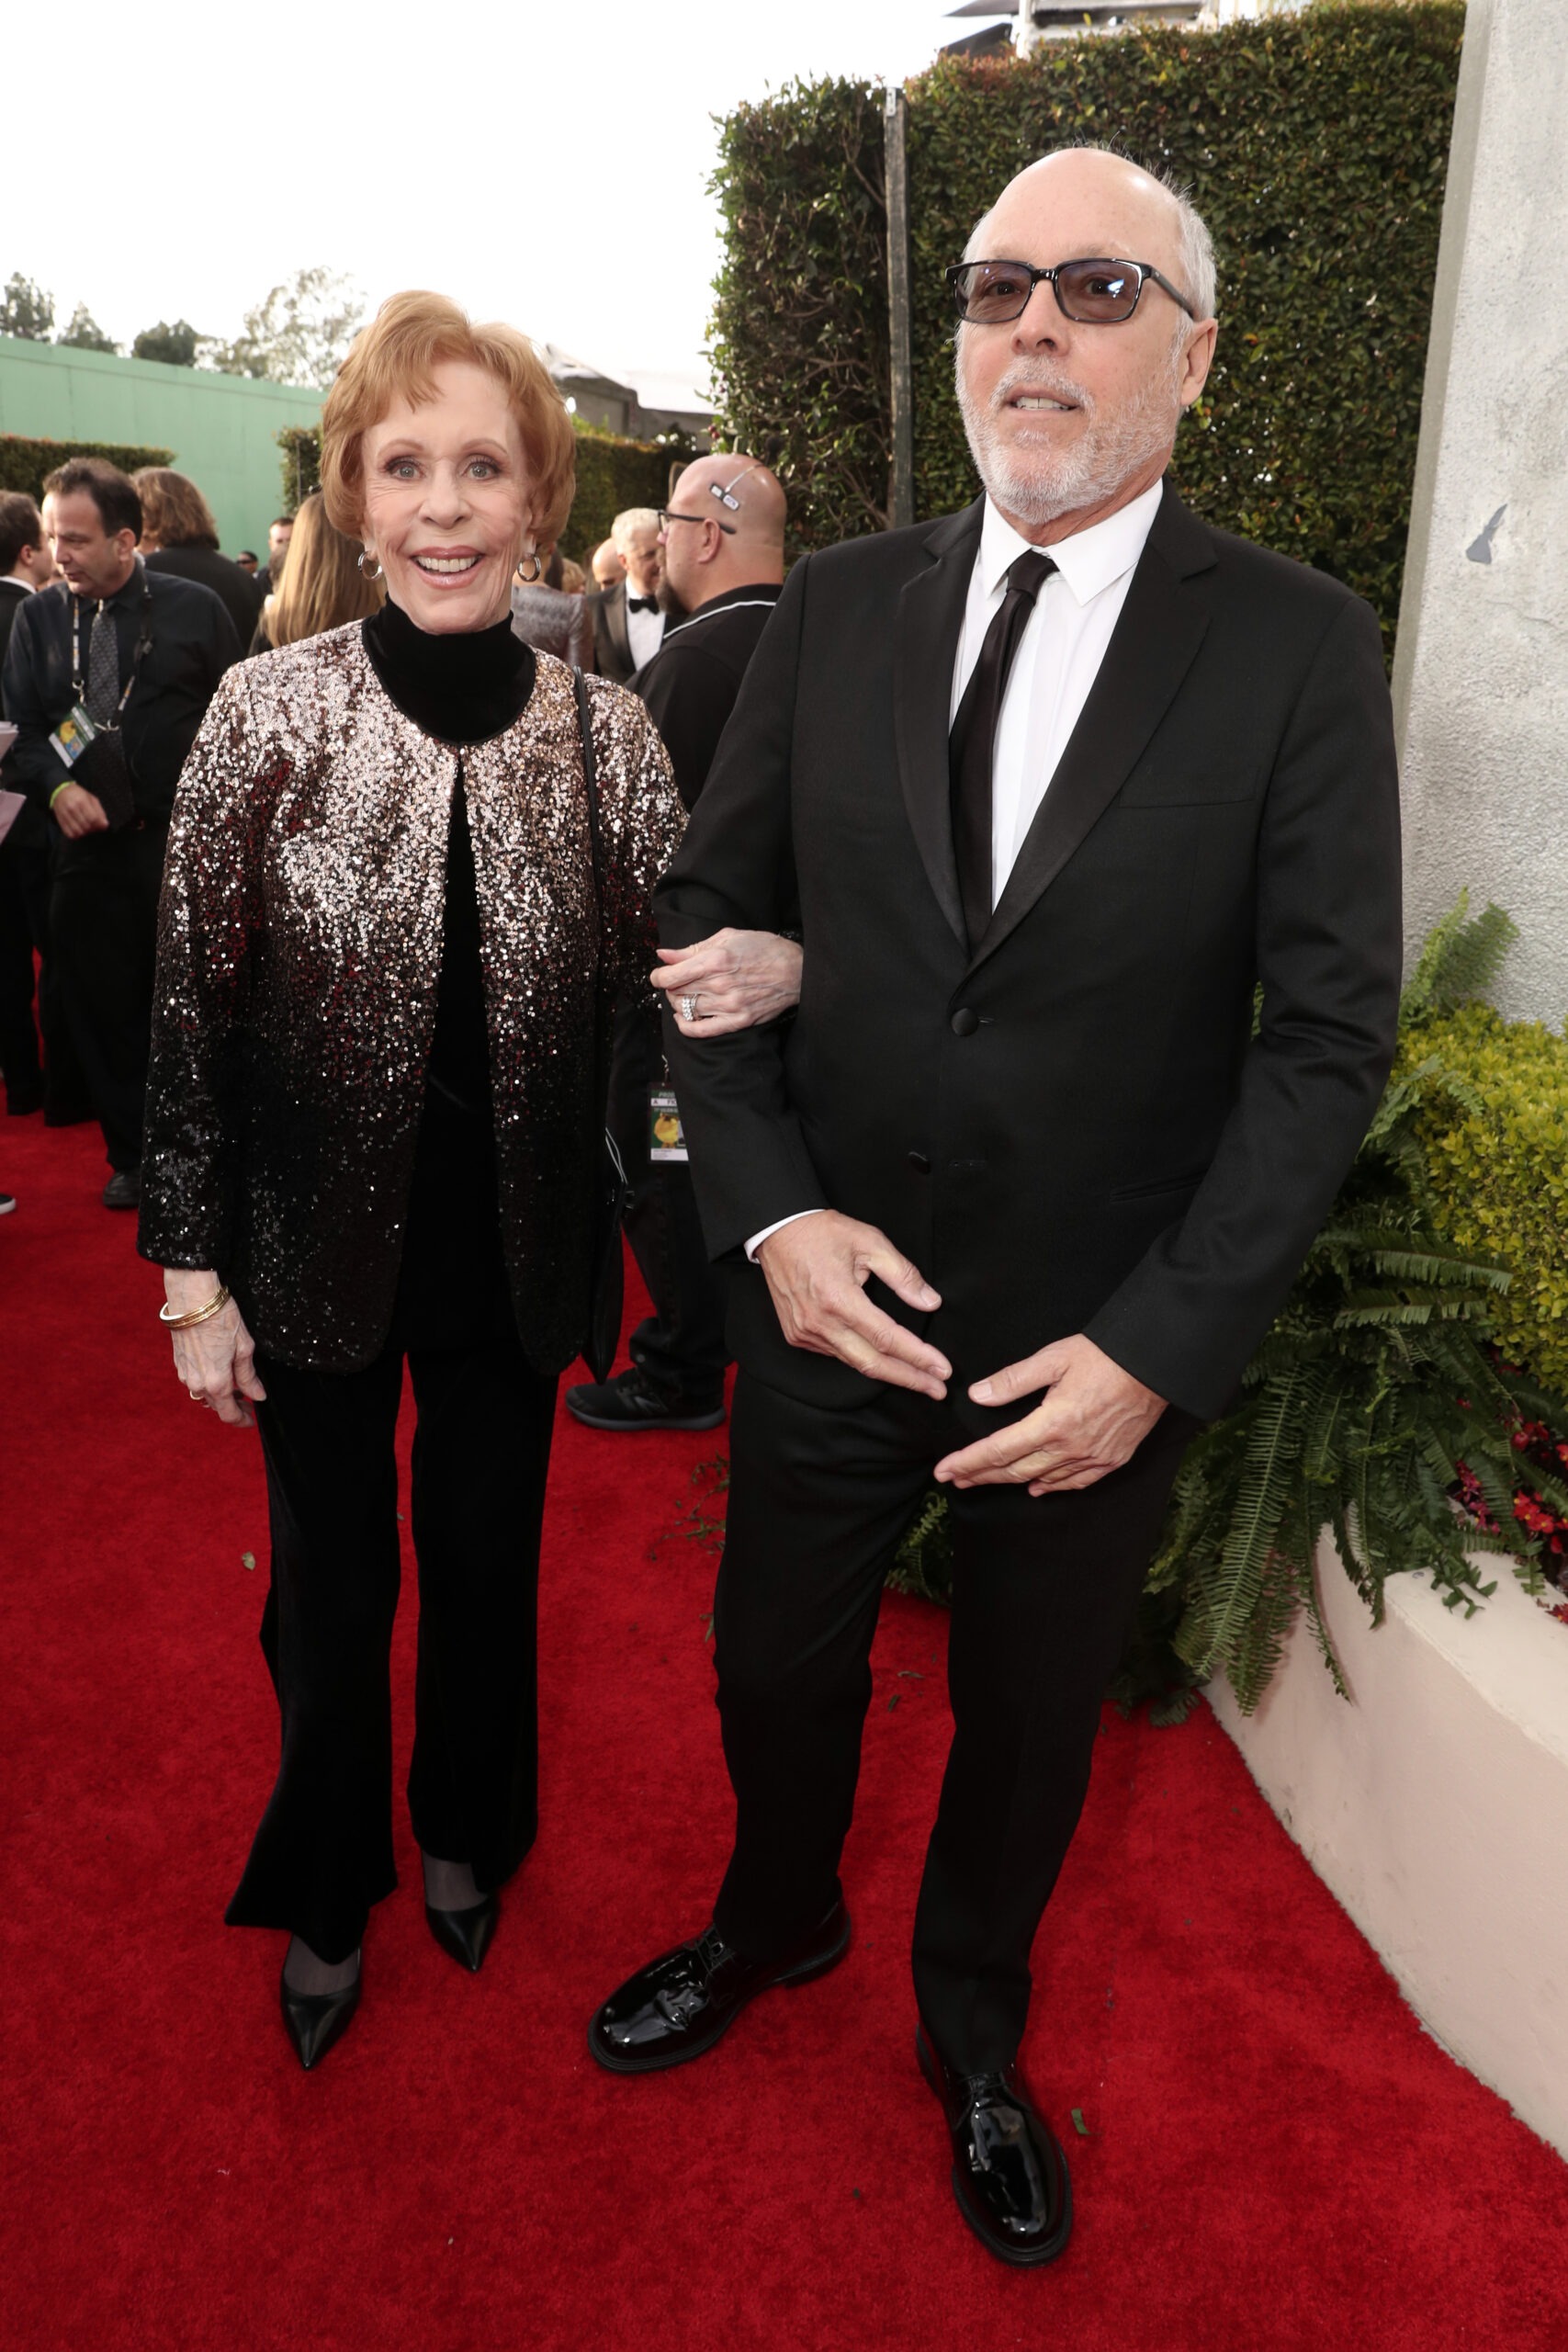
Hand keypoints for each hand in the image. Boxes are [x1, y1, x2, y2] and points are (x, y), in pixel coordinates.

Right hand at [52, 783, 108, 838]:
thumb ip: (100, 812)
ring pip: (78, 832)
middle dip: (93, 829)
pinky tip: (79, 830)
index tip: (101, 825)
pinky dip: (77, 835)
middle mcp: (72, 808)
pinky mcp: (60, 821)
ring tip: (87, 828)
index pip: (93, 819)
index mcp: (82, 801)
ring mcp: (65, 815)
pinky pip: (70, 834)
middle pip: (86, 826)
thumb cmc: (79, 795)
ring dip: (85, 833)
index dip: (99, 824)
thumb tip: (105, 825)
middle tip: (94, 826)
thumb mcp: (92, 799)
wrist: (60, 792)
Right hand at [164, 1267, 266, 1429]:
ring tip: (237, 1386)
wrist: (192, 1298)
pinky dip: (208, 1383)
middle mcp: (197, 1383)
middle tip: (249, 1402)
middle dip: (234, 1407)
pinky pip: (195, 1382)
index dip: (242, 1420)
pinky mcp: (179, 1363)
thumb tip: (257, 1396)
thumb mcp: (244, 1348)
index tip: (252, 1420)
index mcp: (216, 1383)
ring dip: (221, 1395)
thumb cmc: (220, 1319)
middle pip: (217, 1406)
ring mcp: (185, 1374)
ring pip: (205, 1395)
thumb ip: (249, 1376)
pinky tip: (219, 1372)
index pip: (229, 1414)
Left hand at [652, 929, 803, 1035]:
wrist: (796, 971)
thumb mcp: (728, 937)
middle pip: (675, 993)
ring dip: (678, 1003)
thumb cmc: (763, 949)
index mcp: (715, 960)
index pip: (670, 976)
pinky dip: (686, 1026)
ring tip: (686, 995)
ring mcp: (729, 1005)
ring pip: (685, 1010)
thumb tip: (663, 955)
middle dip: (670, 987)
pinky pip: (701, 1031)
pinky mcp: (738, 1021)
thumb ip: (692, 948)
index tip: (659, 975)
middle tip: (677, 982)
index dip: (657, 976)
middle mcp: (719, 984)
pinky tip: (683, 1019)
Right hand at [757, 1210, 948, 1397]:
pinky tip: (881, 1360)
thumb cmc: (822, 1233)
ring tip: (917, 1378)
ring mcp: (805, 1333)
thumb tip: (930, 1302)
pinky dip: (861, 1358)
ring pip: (854, 1362)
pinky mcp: (798, 1335)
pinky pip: (836, 1354)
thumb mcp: (870, 1242)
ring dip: (888, 1373)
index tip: (942, 1369)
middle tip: (938, 1389)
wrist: (777, 1232)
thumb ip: (903, 1274)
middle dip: (910, 1379)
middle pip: (872, 1363)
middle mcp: (820, 1322)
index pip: (887, 1338)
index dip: (918, 1357)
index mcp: (839, 1299)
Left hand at [934, 1333, 1165, 1495]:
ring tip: (984, 1481)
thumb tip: (978, 1396)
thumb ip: (1012, 1380)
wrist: (1155, 1366)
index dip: (968, 1462)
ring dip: (1010, 1482)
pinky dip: (1053, 1487)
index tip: (944, 1470)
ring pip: (1042, 1479)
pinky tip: (1037, 1488)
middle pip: (1015, 1470)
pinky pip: (1077, 1482)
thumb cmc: (1103, 1356)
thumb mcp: (1052, 1359)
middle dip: (980, 1476)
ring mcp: (1093, 1457)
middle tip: (954, 1480)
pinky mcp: (1112, 1459)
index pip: (999, 1450)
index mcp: (1052, 1423)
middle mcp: (1070, 1447)